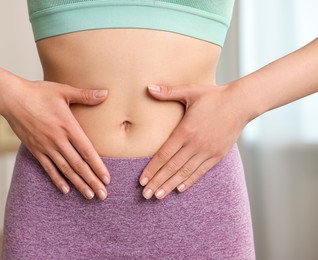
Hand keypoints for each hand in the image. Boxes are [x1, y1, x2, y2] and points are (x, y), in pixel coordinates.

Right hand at [0, 79, 109, 199]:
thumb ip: (85, 95)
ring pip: (65, 169)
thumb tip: (106, 93)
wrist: (11, 98)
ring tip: (89, 196)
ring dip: (78, 184)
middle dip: (92, 181)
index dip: (98, 166)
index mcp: (68, 126)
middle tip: (103, 195)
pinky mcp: (35, 150)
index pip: (87, 151)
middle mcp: (58, 140)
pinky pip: (48, 168)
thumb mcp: (64, 90)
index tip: (107, 179)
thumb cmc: (39, 92)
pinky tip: (65, 190)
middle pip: (78, 165)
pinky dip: (57, 180)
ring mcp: (46, 147)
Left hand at [139, 83, 249, 199]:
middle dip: (157, 182)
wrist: (241, 103)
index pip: (164, 155)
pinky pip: (201, 171)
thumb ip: (168, 92)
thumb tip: (148, 87)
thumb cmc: (213, 96)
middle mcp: (196, 144)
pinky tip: (180, 189)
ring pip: (185, 172)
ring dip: (171, 185)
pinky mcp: (218, 155)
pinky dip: (190, 181)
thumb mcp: (190, 91)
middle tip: (145, 195)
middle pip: (172, 167)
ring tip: (158, 196)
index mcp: (186, 130)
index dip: (152, 169)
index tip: (142, 180)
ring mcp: (208, 151)